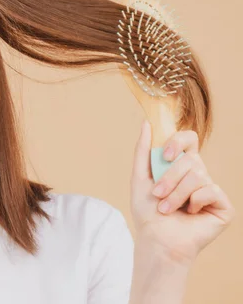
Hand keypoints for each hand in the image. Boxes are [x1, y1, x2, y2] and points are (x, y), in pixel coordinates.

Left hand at [130, 120, 235, 265]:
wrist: (156, 240)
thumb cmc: (147, 212)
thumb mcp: (140, 177)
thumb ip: (142, 150)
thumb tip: (146, 123)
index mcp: (181, 166)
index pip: (189, 139)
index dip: (179, 141)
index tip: (164, 155)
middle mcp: (199, 175)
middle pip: (191, 159)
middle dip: (169, 178)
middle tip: (157, 195)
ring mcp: (212, 190)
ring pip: (198, 175)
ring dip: (176, 194)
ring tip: (166, 208)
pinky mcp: (223, 206)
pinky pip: (211, 190)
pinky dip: (194, 202)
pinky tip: (190, 214)